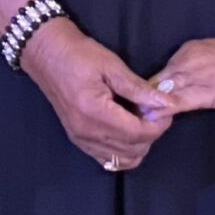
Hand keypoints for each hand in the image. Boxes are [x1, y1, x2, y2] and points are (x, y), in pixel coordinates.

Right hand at [19, 18, 173, 171]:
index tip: (166, 110)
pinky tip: (127, 129)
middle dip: (151, 134)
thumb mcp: (111, 65)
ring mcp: (81, 140)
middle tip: (155, 111)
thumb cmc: (80, 55)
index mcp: (95, 113)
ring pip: (121, 160)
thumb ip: (138, 88)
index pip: (137, 134)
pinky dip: (123, 150)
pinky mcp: (78, 140)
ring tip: (141, 119)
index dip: (157, 126)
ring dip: (138, 145)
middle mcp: (87, 134)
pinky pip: (107, 159)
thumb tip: (164, 102)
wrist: (48, 55)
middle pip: (131, 150)